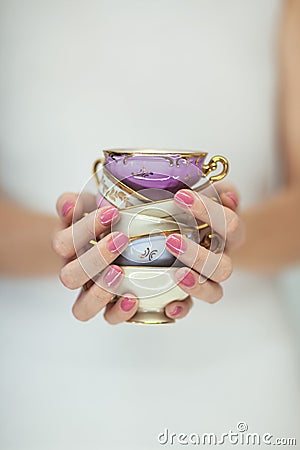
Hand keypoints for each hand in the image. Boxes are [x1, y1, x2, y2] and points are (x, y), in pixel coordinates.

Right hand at [52, 193, 193, 323]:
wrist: (110, 240)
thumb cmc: (101, 223)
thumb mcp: (87, 206)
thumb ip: (74, 202)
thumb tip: (69, 205)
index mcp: (67, 248)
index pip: (62, 243)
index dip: (83, 229)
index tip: (112, 212)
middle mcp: (75, 274)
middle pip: (69, 277)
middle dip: (94, 259)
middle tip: (120, 239)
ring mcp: (90, 294)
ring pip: (81, 308)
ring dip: (99, 292)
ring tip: (121, 272)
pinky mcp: (111, 306)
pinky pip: (109, 318)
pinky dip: (120, 312)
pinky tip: (134, 298)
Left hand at [163, 184, 244, 319]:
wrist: (208, 235)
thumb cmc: (204, 213)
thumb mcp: (213, 195)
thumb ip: (220, 190)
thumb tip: (228, 194)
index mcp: (230, 234)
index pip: (230, 223)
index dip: (209, 211)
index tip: (180, 197)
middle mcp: (223, 259)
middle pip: (224, 267)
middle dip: (199, 256)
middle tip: (171, 241)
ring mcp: (209, 279)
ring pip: (214, 291)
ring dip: (196, 285)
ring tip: (176, 274)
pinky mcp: (192, 292)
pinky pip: (192, 307)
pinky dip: (182, 308)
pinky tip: (168, 306)